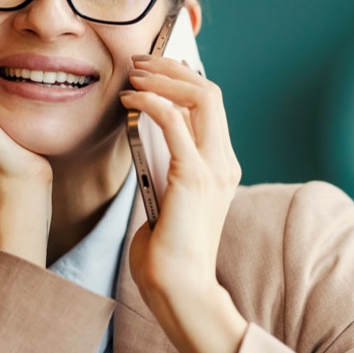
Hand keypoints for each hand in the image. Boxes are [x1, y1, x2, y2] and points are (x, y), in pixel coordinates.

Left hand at [119, 53, 248, 352]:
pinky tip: (129, 102)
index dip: (184, 80)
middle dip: (175, 68)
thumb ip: (162, 170)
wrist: (179, 291)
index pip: (211, 108)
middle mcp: (224, 162)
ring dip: (164, 78)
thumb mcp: (164, 200)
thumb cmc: (166, 254)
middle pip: (211, 92)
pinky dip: (152, 103)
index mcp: (220, 167)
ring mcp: (214, 168)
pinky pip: (174, 122)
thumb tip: (142, 142)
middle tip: (141, 61)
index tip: (153, 69)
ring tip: (134, 74)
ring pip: (201, 97)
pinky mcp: (194, 177)